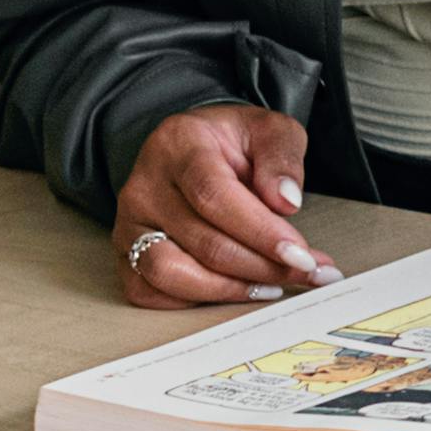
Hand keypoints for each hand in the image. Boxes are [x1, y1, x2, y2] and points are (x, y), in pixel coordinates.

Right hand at [116, 101, 334, 303]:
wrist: (194, 149)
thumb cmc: (232, 144)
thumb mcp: (268, 130)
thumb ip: (282, 156)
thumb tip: (286, 202)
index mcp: (179, 144)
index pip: (214, 195)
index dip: (260, 231)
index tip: (301, 254)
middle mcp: (144, 185)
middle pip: (202, 241)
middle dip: (262, 266)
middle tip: (305, 272)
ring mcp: (129, 224)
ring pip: (171, 273)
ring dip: (230, 289)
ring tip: (273, 284)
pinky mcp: (125, 255)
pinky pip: (150, 293)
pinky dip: (195, 301)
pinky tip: (235, 289)